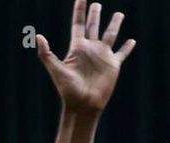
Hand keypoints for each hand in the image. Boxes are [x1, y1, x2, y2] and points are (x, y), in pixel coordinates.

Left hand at [36, 1, 135, 115]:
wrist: (83, 105)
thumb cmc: (68, 90)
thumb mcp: (56, 70)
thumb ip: (46, 53)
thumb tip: (37, 36)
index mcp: (77, 48)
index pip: (78, 24)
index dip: (80, 11)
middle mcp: (90, 49)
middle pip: (93, 27)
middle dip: (95, 15)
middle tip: (96, 4)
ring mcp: (102, 56)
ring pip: (110, 35)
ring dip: (114, 24)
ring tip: (118, 14)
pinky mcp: (113, 65)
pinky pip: (122, 53)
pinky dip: (127, 47)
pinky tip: (132, 41)